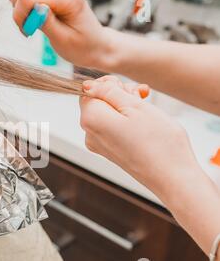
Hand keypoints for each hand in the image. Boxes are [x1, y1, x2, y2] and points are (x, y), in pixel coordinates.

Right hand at [9, 0, 112, 68]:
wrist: (95, 46)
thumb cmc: (82, 46)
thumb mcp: (64, 40)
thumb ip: (48, 23)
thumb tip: (34, 8)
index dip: (21, 15)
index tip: (28, 31)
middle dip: (19, 11)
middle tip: (28, 28)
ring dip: (20, 8)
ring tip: (31, 24)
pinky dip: (25, 6)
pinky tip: (33, 18)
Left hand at [80, 76, 199, 196]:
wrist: (172, 177)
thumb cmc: (158, 142)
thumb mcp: (135, 106)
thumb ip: (108, 92)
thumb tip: (88, 85)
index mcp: (91, 119)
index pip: (89, 90)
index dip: (109, 84)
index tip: (130, 89)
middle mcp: (88, 133)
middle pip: (97, 102)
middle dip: (118, 94)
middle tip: (142, 97)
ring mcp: (98, 145)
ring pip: (106, 114)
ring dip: (125, 106)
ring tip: (146, 109)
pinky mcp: (109, 152)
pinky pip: (111, 128)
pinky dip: (125, 121)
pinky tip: (143, 122)